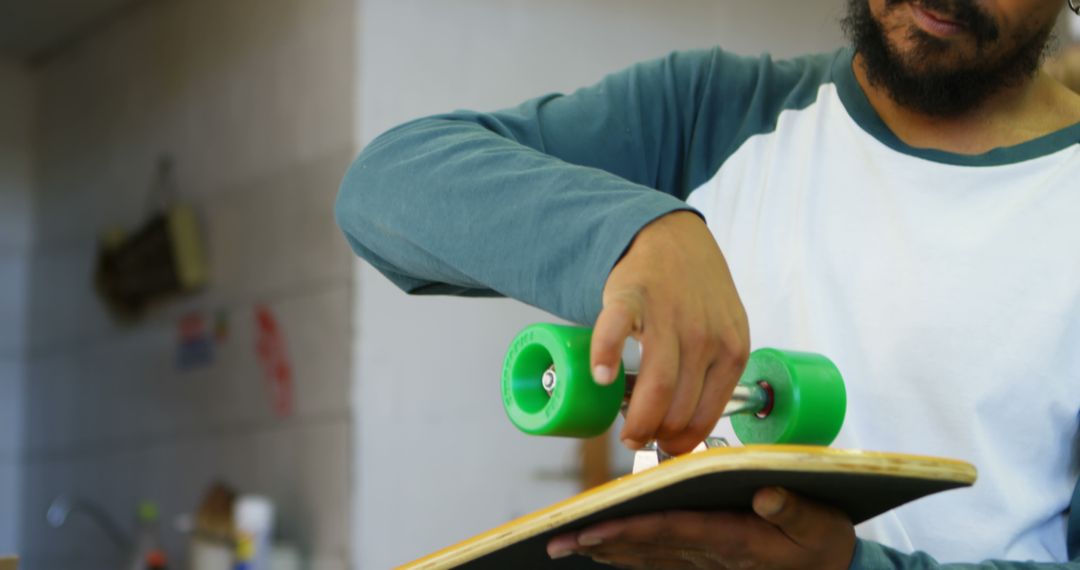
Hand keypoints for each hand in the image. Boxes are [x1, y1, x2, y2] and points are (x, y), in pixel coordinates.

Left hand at [546, 487, 855, 568]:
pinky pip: (658, 558)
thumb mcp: (821, 524)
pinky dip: (627, 553)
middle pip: (647, 545)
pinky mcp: (705, 560)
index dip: (631, 529)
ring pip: (646, 554)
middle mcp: (711, 554)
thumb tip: (765, 494)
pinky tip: (601, 549)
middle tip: (558, 539)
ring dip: (605, 549)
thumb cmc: (823, 541)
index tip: (594, 529)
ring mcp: (705, 561)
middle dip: (601, 541)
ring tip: (566, 543)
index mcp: (735, 539)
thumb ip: (794, 509)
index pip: (672, 531)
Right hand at [592, 211, 749, 453]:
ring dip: (636, 419)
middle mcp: (705, 335)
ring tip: (625, 432)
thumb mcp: (725, 330)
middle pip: (679, 407)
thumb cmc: (696, 293)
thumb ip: (715, 371)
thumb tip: (689, 428)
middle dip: (656, 435)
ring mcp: (668, 315)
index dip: (683, 440)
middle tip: (638, 439)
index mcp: (732, 349)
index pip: (707, 414)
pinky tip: (600, 377)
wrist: (671, 237)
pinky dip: (605, 357)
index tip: (665, 447)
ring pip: (655, 386)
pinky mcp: (631, 296)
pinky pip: (615, 333)